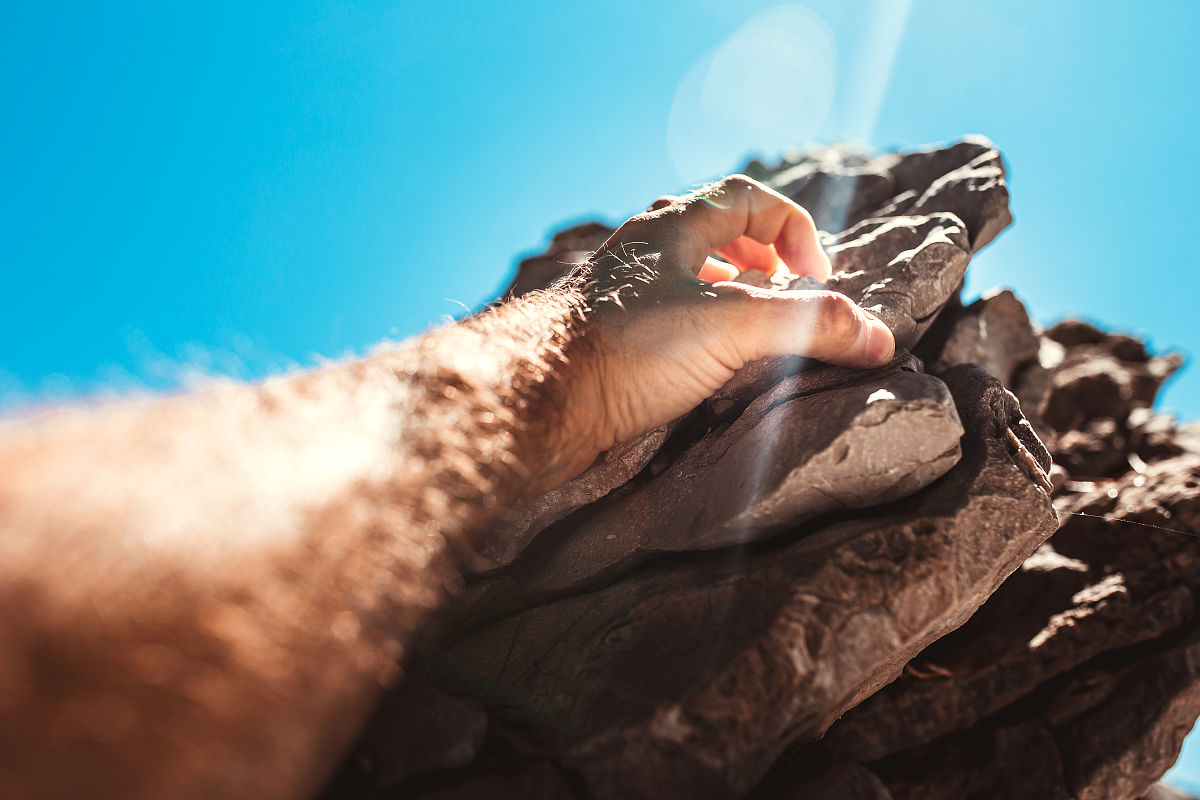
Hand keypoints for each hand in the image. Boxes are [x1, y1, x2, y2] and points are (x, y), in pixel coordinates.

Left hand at [559, 174, 895, 475]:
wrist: (534, 402)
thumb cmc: (622, 349)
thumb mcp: (730, 327)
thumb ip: (808, 326)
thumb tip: (880, 338)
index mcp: (674, 228)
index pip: (749, 198)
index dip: (795, 229)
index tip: (817, 278)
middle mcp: (646, 253)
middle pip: (718, 232)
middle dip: (766, 259)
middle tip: (791, 297)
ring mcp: (625, 296)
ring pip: (691, 279)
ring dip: (734, 298)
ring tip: (759, 332)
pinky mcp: (612, 340)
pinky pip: (670, 321)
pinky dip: (704, 333)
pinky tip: (711, 368)